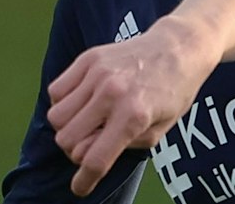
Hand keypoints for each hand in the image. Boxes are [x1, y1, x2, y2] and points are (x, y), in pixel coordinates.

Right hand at [49, 17, 219, 196]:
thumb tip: (85, 154)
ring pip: (56, 117)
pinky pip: (56, 92)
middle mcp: (112, 93)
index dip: (84, 180)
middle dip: (76, 151)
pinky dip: (63, 103)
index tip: (80, 187)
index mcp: (134, 115)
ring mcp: (97, 73)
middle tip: (92, 144)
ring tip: (88, 122)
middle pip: (67, 140)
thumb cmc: (173, 91)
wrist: (179, 47)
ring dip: (68, 127)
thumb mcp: (159, 130)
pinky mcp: (88, 58)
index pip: (95, 159)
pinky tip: (83, 102)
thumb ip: (122, 147)